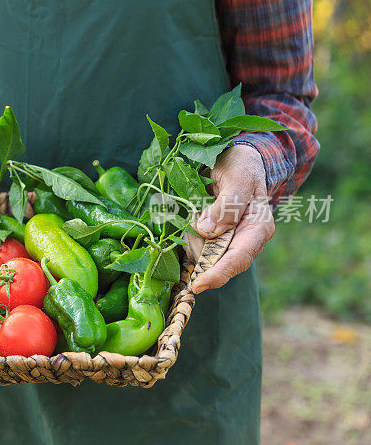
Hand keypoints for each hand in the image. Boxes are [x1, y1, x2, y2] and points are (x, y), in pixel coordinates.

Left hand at [188, 144, 274, 293]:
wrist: (234, 160)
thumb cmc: (241, 166)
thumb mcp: (237, 178)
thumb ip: (227, 205)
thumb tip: (208, 231)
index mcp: (258, 229)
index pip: (238, 259)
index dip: (217, 274)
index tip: (198, 284)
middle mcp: (244, 241)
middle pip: (214, 260)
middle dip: (198, 246)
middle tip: (197, 213)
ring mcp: (226, 241)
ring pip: (199, 253)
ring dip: (191, 235)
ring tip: (199, 207)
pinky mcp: (210, 239)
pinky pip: (191, 244)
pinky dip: (186, 233)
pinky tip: (193, 214)